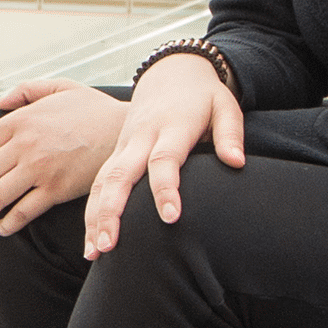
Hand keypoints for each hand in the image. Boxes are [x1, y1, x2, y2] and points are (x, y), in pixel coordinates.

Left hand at [0, 79, 123, 234]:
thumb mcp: (59, 87)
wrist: (126, 130)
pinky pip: (23, 211)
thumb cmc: (93, 110)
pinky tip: (1, 227)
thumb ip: (26, 92)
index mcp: (21, 121)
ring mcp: (40, 168)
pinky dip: (7, 223)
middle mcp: (25, 145)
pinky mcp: (57, 190)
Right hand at [81, 51, 247, 259]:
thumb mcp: (224, 105)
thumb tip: (236, 162)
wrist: (171, 73)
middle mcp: (141, 137)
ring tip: (95, 254)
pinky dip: (91, 214)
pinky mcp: (115, 153)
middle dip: (112, 211)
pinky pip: (97, 184)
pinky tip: (91, 244)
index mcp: (171, 127)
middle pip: (121, 175)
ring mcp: (124, 146)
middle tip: (111, 246)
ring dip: (95, 218)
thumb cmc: (202, 96)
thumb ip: (230, 133)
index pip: (164, 160)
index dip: (166, 189)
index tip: (171, 218)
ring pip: (102, 183)